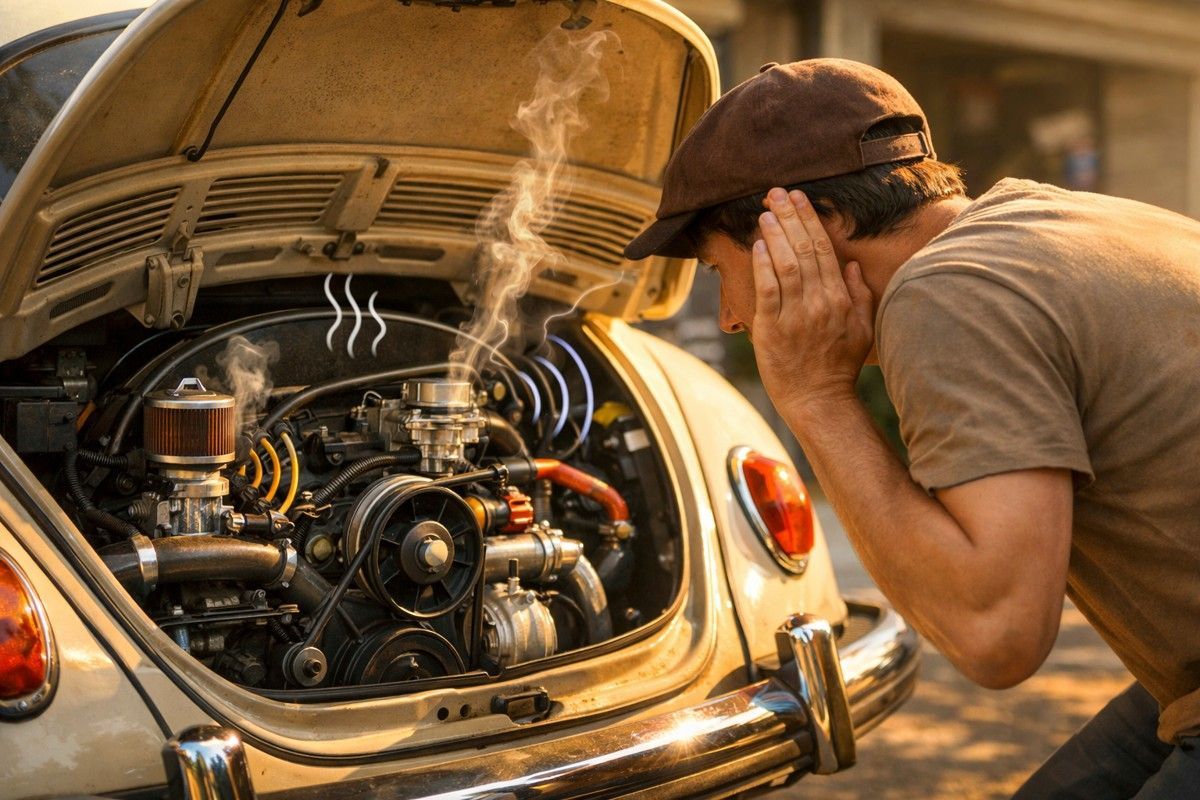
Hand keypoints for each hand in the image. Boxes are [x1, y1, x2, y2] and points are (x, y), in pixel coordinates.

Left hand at [751, 188, 873, 412]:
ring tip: (765, 212)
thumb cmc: (839, 366)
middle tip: (776, 193)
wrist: (817, 399)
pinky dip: (762, 265)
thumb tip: (852, 263)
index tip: (799, 198)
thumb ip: (859, 294)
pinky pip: (767, 290)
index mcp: (840, 299)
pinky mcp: (771, 329)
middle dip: (790, 217)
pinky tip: (758, 245)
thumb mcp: (863, 329)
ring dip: (774, 234)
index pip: (824, 250)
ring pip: (784, 265)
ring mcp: (795, 316)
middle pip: (803, 250)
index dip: (810, 220)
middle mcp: (819, 303)